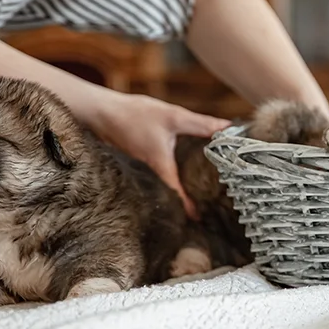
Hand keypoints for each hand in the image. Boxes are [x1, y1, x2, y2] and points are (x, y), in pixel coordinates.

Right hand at [91, 91, 228, 217]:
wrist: (101, 111)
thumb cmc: (135, 114)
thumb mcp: (173, 116)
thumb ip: (201, 124)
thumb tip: (227, 128)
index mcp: (160, 165)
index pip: (176, 193)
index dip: (188, 207)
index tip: (198, 217)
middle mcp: (149, 171)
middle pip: (168, 192)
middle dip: (183, 201)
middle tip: (201, 205)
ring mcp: (141, 167)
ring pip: (160, 184)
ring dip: (174, 189)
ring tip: (192, 192)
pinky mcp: (136, 159)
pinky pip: (153, 174)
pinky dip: (165, 176)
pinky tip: (173, 169)